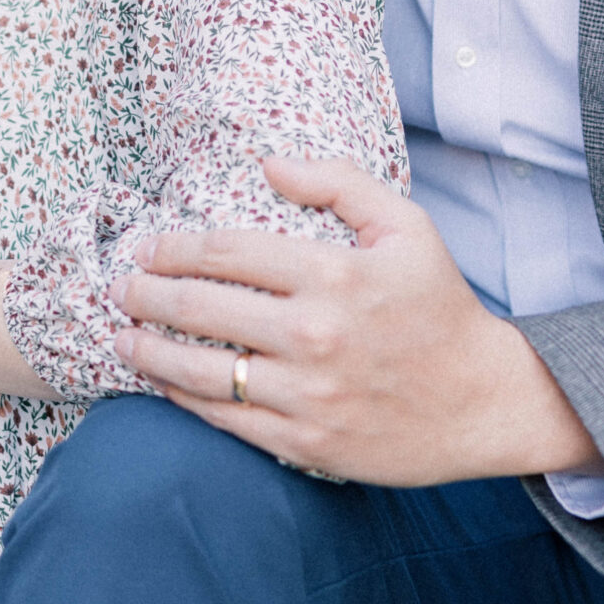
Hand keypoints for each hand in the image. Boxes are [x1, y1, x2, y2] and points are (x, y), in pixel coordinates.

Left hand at [111, 156, 598, 486]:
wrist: (483, 401)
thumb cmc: (439, 307)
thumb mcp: (406, 227)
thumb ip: (339, 183)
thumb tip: (268, 164)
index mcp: (334, 275)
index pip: (228, 253)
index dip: (175, 248)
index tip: (147, 248)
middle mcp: (314, 335)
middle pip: (200, 309)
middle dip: (146, 295)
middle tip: (120, 289)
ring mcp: (307, 393)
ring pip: (201, 371)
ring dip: (149, 351)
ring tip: (122, 338)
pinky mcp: (305, 440)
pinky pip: (226, 420)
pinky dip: (183, 399)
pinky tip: (163, 382)